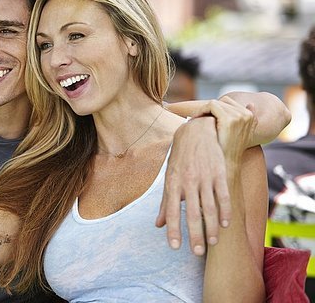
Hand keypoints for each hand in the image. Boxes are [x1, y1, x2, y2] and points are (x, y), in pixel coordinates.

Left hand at [156, 116, 228, 255]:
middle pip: (192, 213)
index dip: (173, 229)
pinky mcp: (220, 172)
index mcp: (173, 182)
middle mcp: (188, 181)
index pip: (172, 210)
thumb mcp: (170, 178)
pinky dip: (225, 211)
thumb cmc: (180, 158)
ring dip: (211, 227)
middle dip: (194, 234)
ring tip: (212, 243)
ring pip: (209, 207)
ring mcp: (205, 176)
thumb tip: (158, 225)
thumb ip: (165, 203)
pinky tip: (225, 224)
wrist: (198, 130)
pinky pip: (223, 195)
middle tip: (196, 253)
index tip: (174, 247)